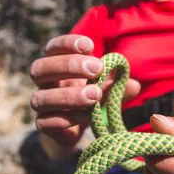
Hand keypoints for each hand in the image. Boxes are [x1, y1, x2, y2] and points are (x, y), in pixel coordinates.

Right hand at [30, 34, 140, 148]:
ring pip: (40, 98)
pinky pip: (44, 122)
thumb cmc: (91, 99)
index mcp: (57, 65)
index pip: (53, 48)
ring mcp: (41, 105)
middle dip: (68, 66)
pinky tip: (84, 117)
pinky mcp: (43, 126)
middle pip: (40, 68)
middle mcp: (45, 83)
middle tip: (97, 69)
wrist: (76, 130)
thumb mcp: (106, 90)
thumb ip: (117, 86)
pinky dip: (65, 119)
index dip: (67, 44)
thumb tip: (134, 85)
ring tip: (95, 95)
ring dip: (69, 95)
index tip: (90, 46)